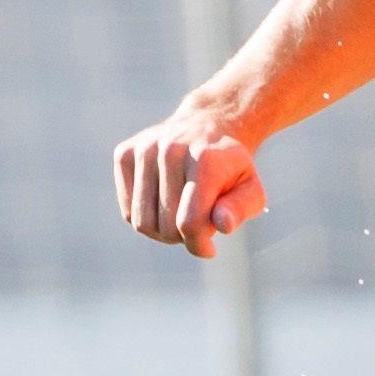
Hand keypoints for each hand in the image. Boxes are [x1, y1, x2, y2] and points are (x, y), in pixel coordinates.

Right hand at [113, 114, 268, 256]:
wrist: (206, 126)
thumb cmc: (230, 168)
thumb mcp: (250, 188)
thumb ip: (240, 209)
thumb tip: (223, 225)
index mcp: (206, 159)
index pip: (190, 222)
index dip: (198, 245)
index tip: (209, 249)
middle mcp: (171, 149)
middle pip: (165, 226)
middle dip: (183, 236)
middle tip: (197, 223)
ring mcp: (145, 149)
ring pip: (141, 221)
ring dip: (162, 231)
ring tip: (179, 216)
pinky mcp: (124, 154)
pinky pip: (128, 210)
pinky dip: (145, 216)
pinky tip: (162, 203)